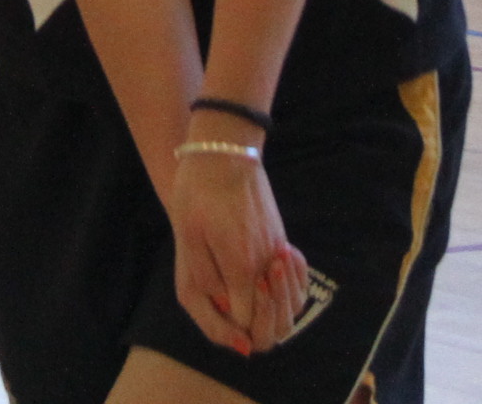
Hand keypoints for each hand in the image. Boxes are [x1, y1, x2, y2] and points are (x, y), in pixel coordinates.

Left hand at [169, 145, 307, 356]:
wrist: (225, 149)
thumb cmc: (198, 190)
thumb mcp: (187, 236)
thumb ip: (205, 277)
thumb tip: (223, 306)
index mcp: (241, 266)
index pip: (248, 322)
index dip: (234, 331)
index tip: (222, 321)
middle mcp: (267, 262)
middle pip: (277, 319)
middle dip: (259, 328)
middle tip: (237, 322)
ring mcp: (278, 248)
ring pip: (291, 300)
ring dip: (276, 310)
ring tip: (251, 302)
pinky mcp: (281, 237)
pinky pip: (293, 278)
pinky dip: (287, 288)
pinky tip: (266, 281)